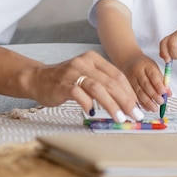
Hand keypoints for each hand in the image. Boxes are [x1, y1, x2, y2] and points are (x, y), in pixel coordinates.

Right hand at [24, 50, 143, 122]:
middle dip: (125, 100)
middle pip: (110, 82)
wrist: (38, 79)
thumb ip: (104, 84)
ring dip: (111, 105)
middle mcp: (84, 62)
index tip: (137, 106)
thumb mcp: (87, 75)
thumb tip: (127, 102)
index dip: (129, 92)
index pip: (117, 75)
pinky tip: (93, 113)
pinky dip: (88, 104)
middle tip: (134, 115)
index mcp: (93, 59)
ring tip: (120, 118)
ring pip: (97, 88)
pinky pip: (79, 94)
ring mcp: (73, 73)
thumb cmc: (66, 81)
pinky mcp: (62, 85)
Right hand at [119, 54, 168, 112]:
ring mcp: (130, 79)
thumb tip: (169, 94)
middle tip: (161, 102)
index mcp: (146, 65)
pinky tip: (147, 108)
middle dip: (154, 95)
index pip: (153, 75)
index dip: (158, 84)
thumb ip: (162, 80)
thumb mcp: (154, 68)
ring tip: (155, 108)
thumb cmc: (144, 66)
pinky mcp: (127, 86)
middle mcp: (137, 72)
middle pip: (145, 84)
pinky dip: (141, 103)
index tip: (163, 92)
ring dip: (147, 102)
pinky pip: (134, 96)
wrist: (128, 61)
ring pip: (139, 92)